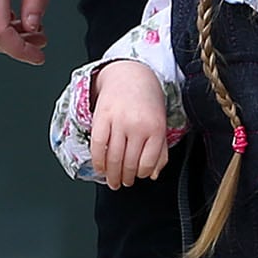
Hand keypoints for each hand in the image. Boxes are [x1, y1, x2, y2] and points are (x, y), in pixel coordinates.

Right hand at [89, 59, 172, 188]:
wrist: (131, 74)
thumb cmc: (148, 102)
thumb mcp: (160, 125)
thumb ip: (159, 151)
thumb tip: (152, 174)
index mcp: (155, 128)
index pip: (147, 163)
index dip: (142, 174)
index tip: (139, 176)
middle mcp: (137, 125)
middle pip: (128, 163)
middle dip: (125, 178)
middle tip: (123, 183)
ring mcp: (118, 121)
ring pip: (112, 158)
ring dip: (111, 174)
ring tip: (112, 180)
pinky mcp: (102, 117)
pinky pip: (97, 146)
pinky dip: (98, 161)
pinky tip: (100, 167)